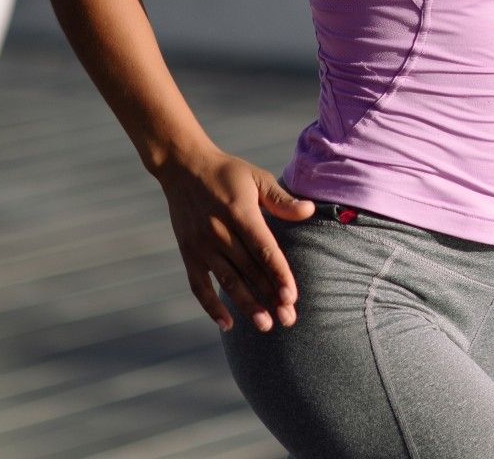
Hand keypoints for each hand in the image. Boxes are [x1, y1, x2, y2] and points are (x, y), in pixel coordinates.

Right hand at [153, 146, 315, 332]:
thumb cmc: (228, 173)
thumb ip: (281, 199)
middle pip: (248, 271)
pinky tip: (227, 324)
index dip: (279, 274)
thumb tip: (309, 211)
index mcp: (239, 213)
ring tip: (265, 325)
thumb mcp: (257, 178)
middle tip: (288, 319)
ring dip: (246, 305)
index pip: (264, 250)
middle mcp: (219, 232)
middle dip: (269, 297)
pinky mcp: (187, 253)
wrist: (184, 167)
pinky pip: (198, 285)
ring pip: (227, 282)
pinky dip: (210, 306)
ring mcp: (201, 245)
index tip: (292, 297)